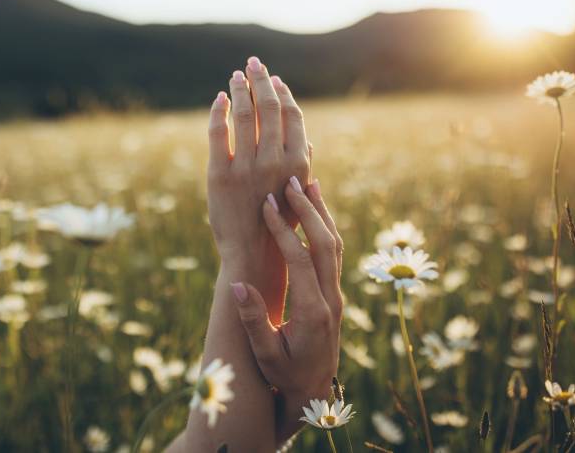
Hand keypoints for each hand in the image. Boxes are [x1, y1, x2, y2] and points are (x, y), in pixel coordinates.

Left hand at [207, 56, 309, 320]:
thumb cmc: (279, 225)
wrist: (251, 253)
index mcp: (297, 164)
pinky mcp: (219, 174)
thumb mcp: (299, 196)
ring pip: (242, 115)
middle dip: (261, 80)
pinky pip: (217, 133)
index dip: (283, 94)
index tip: (275, 79)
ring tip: (236, 75)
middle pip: (267, 108)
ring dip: (239, 89)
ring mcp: (245, 167)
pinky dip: (218, 111)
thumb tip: (305, 142)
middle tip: (254, 63)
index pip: (292, 117)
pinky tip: (219, 98)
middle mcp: (272, 162)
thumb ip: (302, 167)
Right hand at [230, 177, 342, 438]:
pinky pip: (334, 254)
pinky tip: (314, 211)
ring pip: (335, 246)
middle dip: (308, 210)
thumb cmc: (284, 376)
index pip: (300, 260)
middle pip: (325, 245)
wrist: (313, 394)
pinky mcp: (335, 294)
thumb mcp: (265, 355)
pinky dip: (325, 227)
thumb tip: (237, 285)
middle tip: (290, 181)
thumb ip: (254, 321)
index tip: (267, 204)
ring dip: (321, 213)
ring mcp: (337, 296)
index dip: (283, 230)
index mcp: (313, 313)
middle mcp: (331, 300)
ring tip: (308, 182)